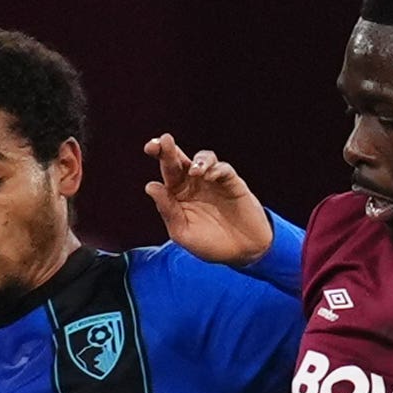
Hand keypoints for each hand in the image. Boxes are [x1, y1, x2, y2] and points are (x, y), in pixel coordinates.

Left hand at [143, 134, 272, 263]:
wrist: (242, 252)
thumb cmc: (210, 244)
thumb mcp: (183, 232)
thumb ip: (168, 210)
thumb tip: (150, 186)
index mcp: (178, 193)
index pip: (167, 170)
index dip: (159, 154)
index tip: (150, 147)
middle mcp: (194, 183)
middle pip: (180, 159)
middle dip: (171, 149)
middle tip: (165, 141)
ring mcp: (214, 181)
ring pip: (203, 158)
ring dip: (197, 160)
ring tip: (195, 171)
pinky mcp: (233, 183)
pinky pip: (223, 169)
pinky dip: (216, 170)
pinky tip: (210, 177)